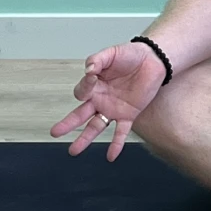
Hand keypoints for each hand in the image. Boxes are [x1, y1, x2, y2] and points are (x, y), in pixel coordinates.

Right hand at [49, 42, 166, 160]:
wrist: (154, 60)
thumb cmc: (131, 55)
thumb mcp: (112, 53)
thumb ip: (98, 60)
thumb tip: (89, 70)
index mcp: (95, 84)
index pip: (82, 91)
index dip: (85, 86)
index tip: (92, 77)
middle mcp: (101, 99)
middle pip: (80, 114)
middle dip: (68, 124)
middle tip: (56, 132)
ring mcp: (113, 108)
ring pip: (95, 127)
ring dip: (85, 139)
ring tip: (74, 150)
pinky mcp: (128, 114)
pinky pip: (120, 132)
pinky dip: (116, 144)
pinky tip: (110, 156)